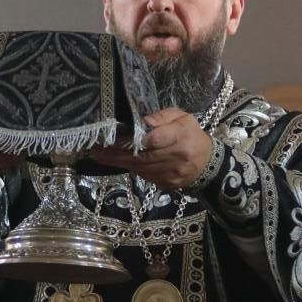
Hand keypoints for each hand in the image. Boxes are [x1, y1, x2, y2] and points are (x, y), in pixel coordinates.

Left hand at [91, 107, 211, 188]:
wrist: (207, 164)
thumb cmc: (191, 135)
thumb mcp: (183, 117)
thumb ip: (164, 117)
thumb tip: (144, 122)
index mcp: (183, 137)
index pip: (155, 140)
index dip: (132, 140)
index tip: (113, 137)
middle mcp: (177, 158)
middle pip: (142, 156)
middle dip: (116, 153)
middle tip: (94, 148)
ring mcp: (171, 174)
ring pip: (139, 168)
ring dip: (117, 162)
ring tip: (97, 155)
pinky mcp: (166, 184)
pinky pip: (143, 176)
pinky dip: (128, 168)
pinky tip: (113, 162)